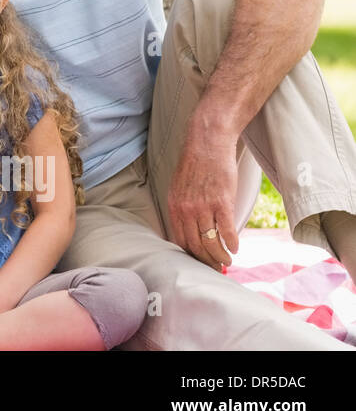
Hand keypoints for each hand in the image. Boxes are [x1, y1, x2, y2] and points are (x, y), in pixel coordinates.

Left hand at [166, 114, 239, 268]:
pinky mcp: (222, 201)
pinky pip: (226, 230)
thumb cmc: (196, 164)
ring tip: (227, 261)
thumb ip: (183, 208)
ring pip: (210, 242)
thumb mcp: (180, 187)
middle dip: (206, 261)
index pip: (180, 241)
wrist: (207, 142)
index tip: (200, 264)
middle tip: (216, 268)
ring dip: (220, 256)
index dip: (191, 256)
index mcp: (174, 207)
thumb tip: (189, 228)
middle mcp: (186, 210)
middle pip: (195, 246)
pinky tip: (235, 248)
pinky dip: (231, 243)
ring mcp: (204, 207)